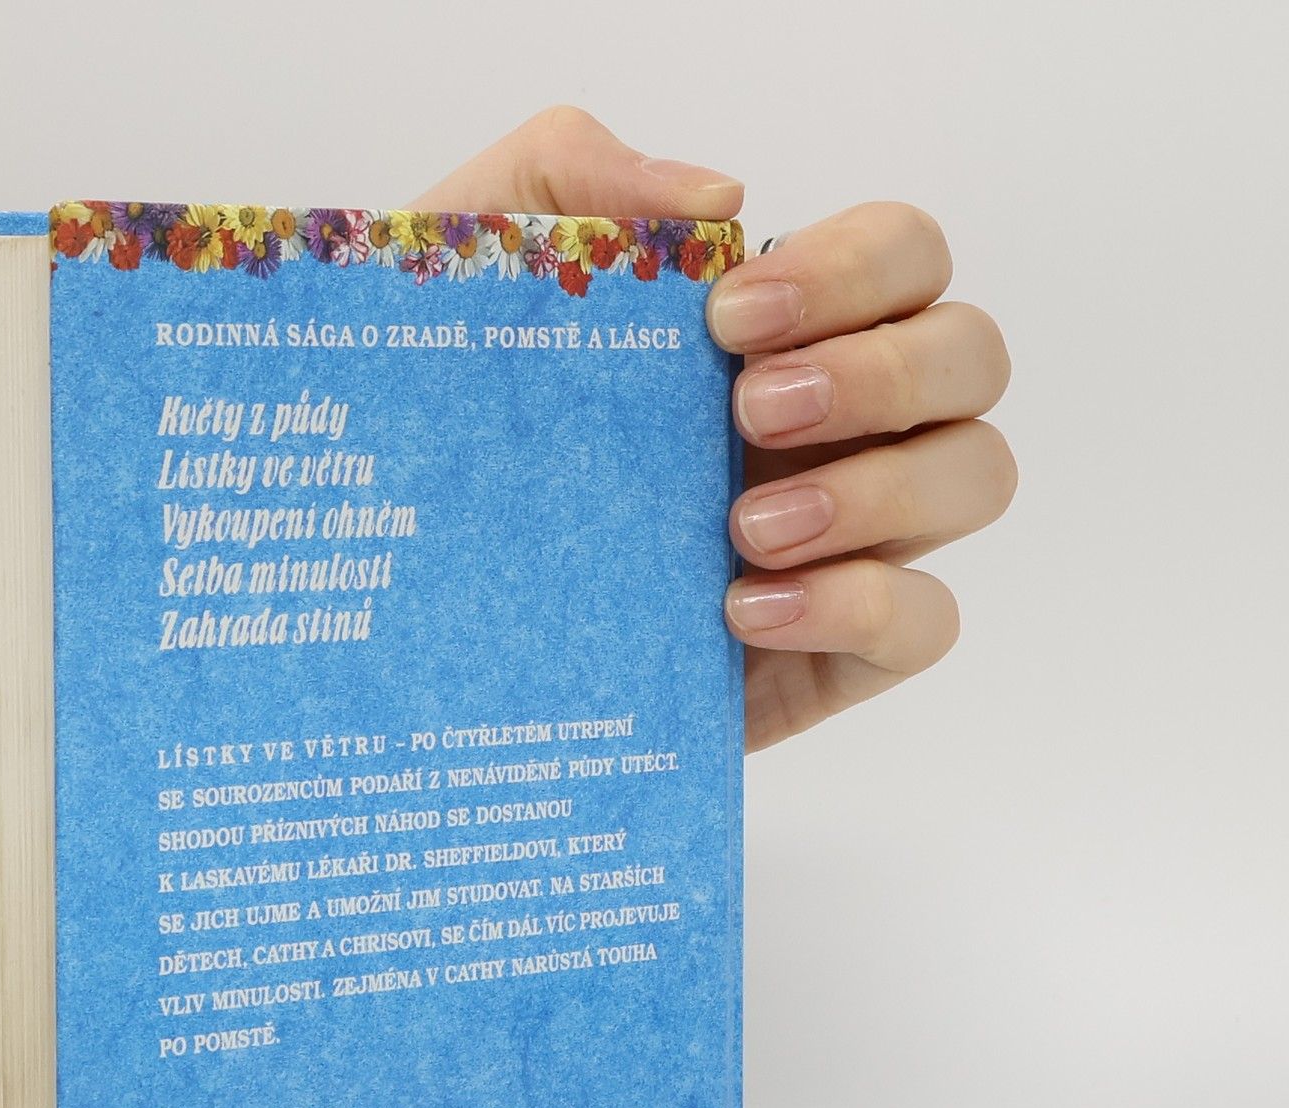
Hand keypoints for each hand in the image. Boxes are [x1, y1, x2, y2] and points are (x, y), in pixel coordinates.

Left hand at [416, 109, 1015, 750]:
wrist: (411, 598)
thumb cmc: (463, 428)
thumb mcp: (476, 279)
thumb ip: (571, 179)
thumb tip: (719, 196)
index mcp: (788, 329)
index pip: (904, 258)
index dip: (852, 272)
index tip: (728, 318)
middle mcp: (845, 422)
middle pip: (972, 358)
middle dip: (881, 375)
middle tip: (748, 414)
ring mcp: (854, 536)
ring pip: (975, 477)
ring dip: (879, 493)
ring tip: (745, 530)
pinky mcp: (833, 649)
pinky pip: (925, 621)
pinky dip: (858, 607)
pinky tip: (743, 612)